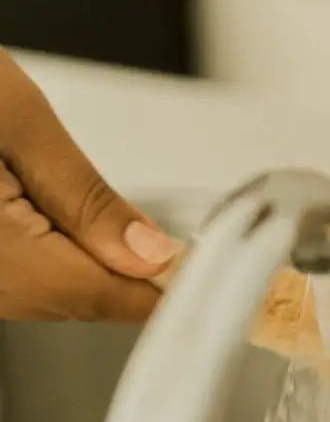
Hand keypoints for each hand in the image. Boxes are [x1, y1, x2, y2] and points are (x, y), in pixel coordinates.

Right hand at [0, 49, 175, 320]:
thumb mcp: (16, 121)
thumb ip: (87, 199)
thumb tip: (151, 253)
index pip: (102, 295)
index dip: (166, 293)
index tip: (218, 286)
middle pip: (78, 300)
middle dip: (136, 277)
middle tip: (190, 256)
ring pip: (53, 293)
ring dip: (99, 268)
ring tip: (136, 242)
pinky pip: (24, 279)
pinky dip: (62, 259)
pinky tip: (76, 232)